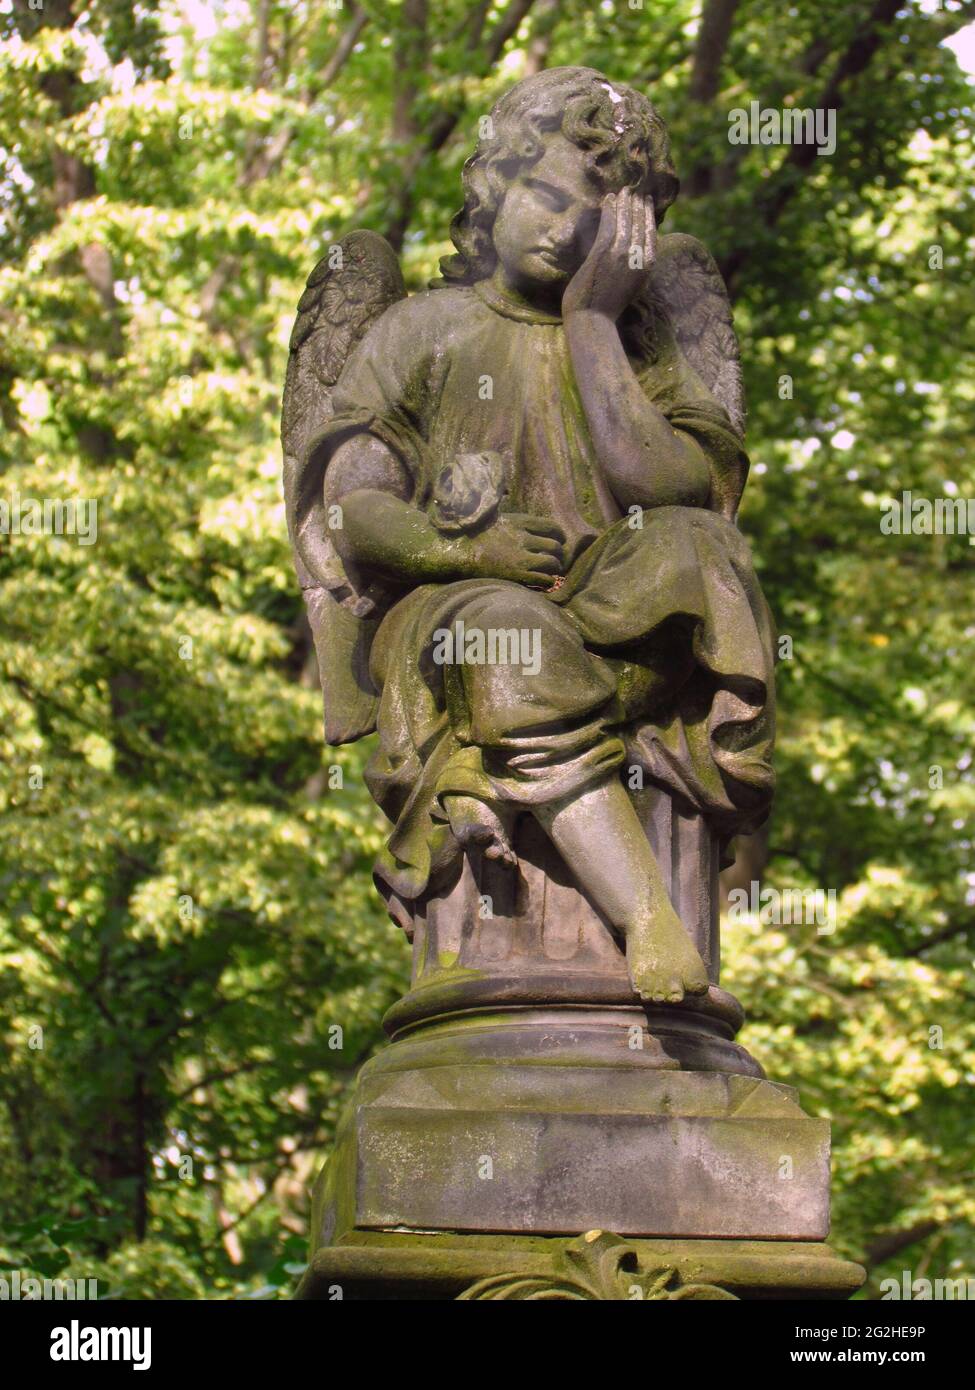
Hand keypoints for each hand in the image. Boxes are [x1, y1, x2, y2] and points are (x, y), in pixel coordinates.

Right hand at [455, 513, 565, 587]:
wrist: (460, 550)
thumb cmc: (475, 535)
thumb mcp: (498, 519)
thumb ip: (515, 523)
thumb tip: (526, 525)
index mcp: (520, 522)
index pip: (551, 526)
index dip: (560, 535)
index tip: (561, 540)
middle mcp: (524, 538)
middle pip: (555, 546)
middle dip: (559, 554)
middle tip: (556, 560)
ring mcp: (521, 557)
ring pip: (553, 563)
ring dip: (555, 569)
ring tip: (551, 573)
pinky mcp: (517, 574)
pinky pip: (543, 579)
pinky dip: (548, 582)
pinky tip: (544, 583)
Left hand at [562, 188, 655, 320]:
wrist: (593, 322)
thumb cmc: (607, 309)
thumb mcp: (630, 287)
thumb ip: (634, 267)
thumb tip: (634, 250)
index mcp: (646, 267)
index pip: (651, 234)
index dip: (648, 215)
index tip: (647, 201)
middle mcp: (637, 259)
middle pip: (640, 224)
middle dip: (638, 204)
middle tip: (636, 191)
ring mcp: (620, 255)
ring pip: (626, 221)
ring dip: (624, 203)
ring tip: (624, 191)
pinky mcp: (603, 254)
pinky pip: (608, 225)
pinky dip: (609, 210)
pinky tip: (609, 199)